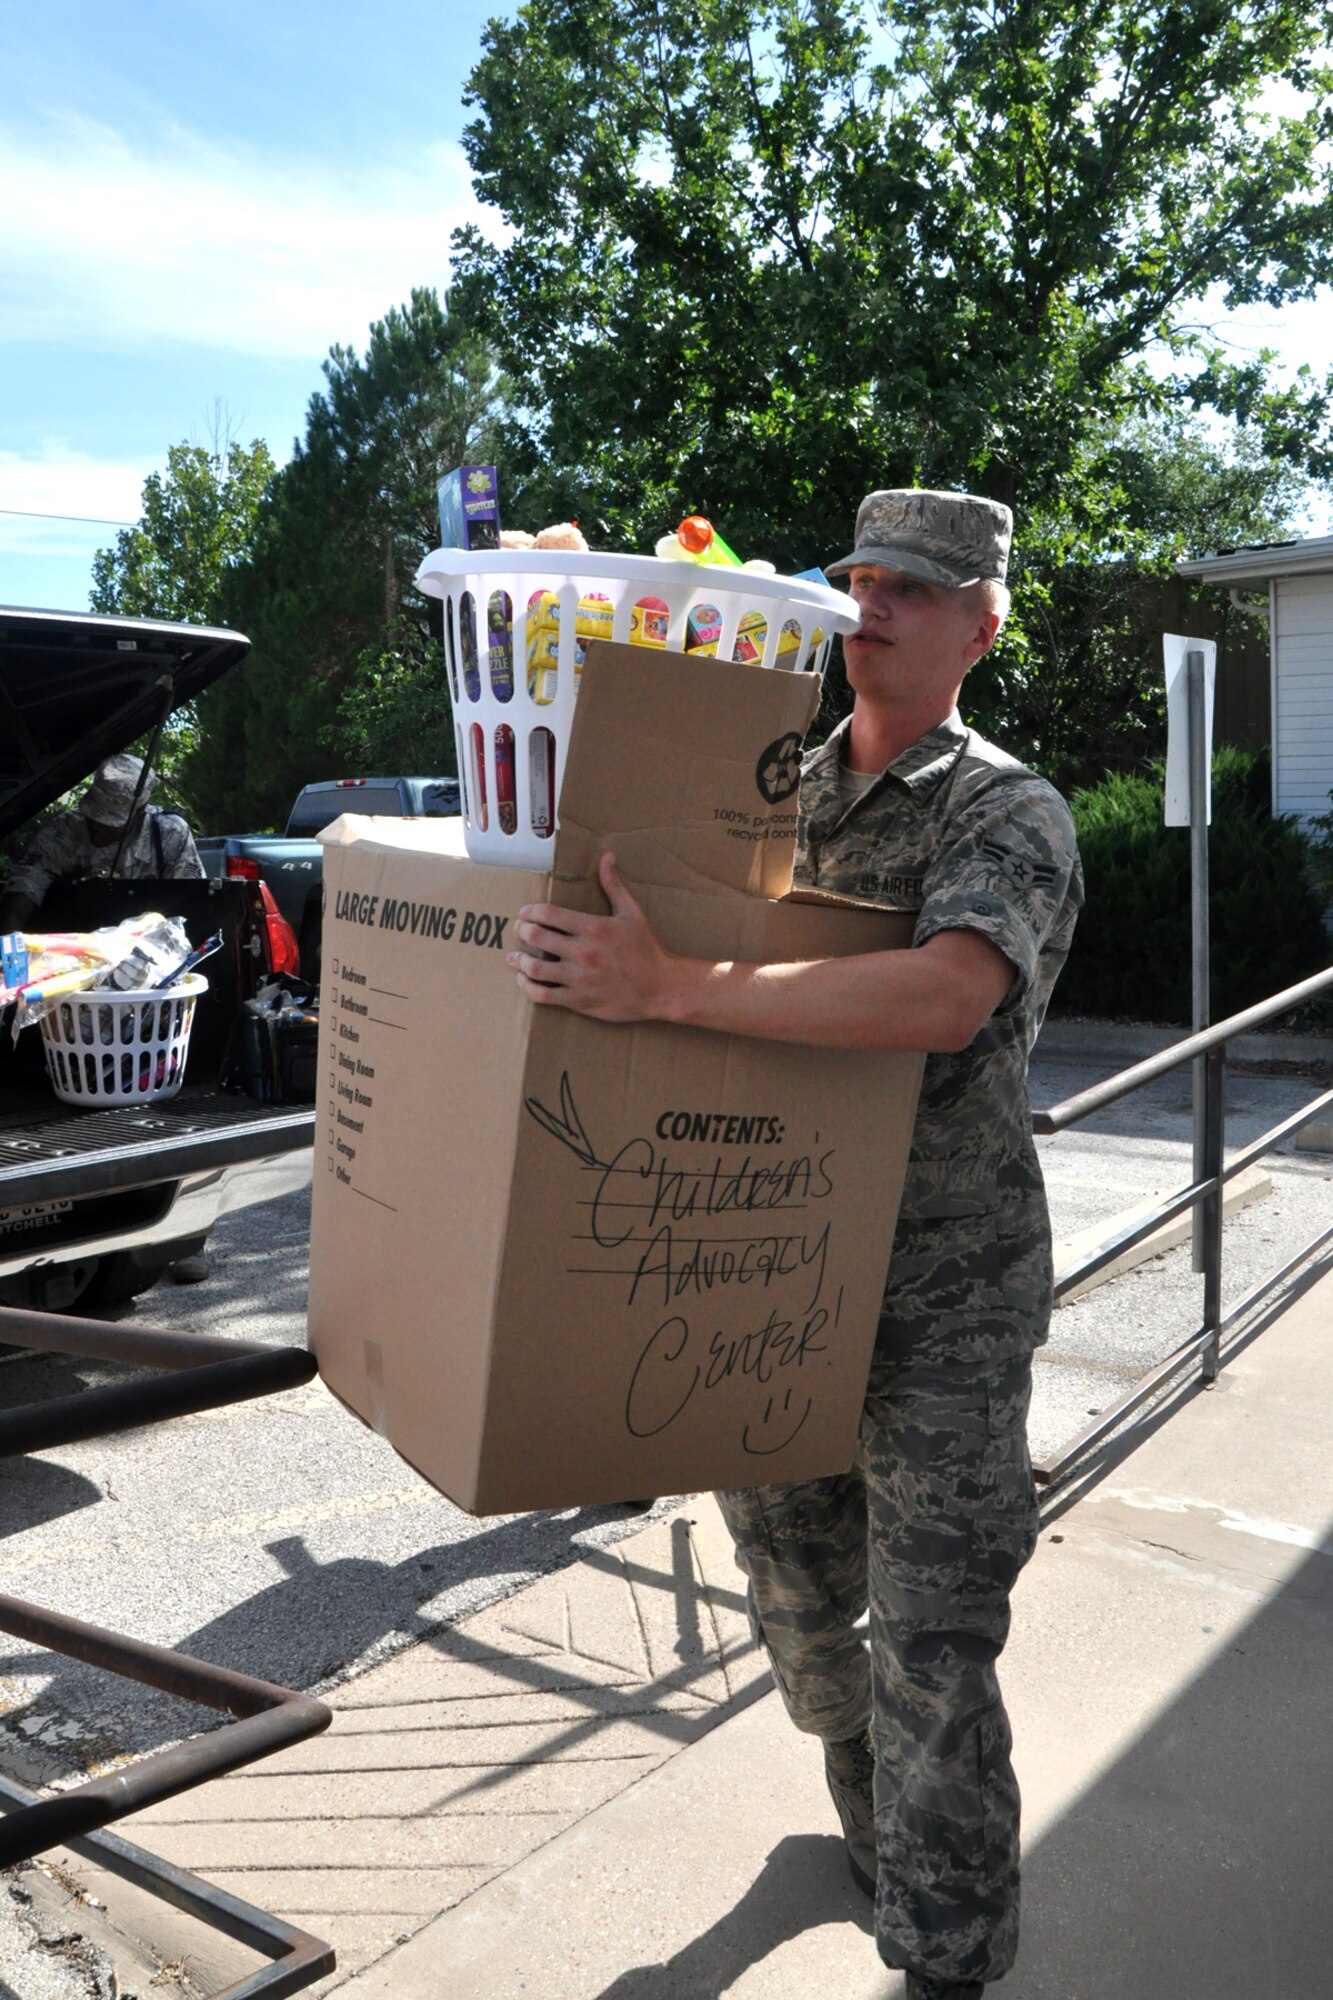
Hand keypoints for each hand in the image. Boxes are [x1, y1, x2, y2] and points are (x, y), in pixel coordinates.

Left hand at [509, 852, 673, 1021]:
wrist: (660, 988)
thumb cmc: (645, 949)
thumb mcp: (632, 913)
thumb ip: (614, 885)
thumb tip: (607, 857)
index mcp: (593, 928)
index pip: (548, 913)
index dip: (529, 911)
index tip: (525, 913)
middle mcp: (583, 952)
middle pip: (536, 936)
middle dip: (521, 931)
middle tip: (519, 931)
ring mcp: (579, 978)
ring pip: (534, 967)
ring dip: (518, 960)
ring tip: (515, 958)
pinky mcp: (578, 1000)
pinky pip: (542, 995)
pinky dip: (526, 986)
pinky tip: (524, 980)